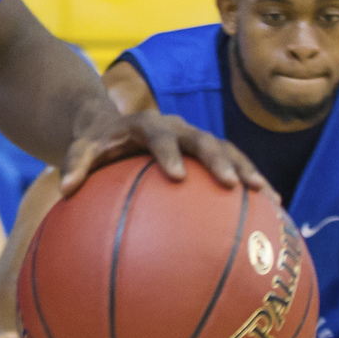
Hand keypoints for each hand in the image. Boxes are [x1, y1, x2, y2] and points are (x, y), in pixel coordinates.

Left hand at [61, 104, 267, 197]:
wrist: (113, 126)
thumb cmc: (96, 143)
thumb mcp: (80, 149)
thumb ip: (75, 164)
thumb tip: (64, 189)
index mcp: (148, 125)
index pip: (160, 136)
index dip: (168, 153)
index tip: (175, 176)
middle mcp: (177, 128)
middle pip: (204, 140)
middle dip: (220, 161)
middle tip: (234, 185)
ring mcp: (196, 139)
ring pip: (228, 151)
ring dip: (247, 171)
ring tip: (269, 197)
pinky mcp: (207, 154)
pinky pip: (234, 167)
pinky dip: (251, 184)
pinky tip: (273, 212)